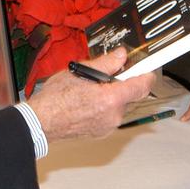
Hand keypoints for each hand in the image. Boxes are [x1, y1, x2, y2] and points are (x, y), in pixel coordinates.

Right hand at [27, 49, 155, 141]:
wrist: (41, 122)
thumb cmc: (55, 99)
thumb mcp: (81, 71)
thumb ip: (106, 64)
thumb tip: (121, 56)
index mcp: (110, 99)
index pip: (141, 86)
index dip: (147, 75)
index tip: (147, 69)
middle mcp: (113, 115)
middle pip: (131, 96)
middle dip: (123, 84)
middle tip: (109, 74)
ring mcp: (108, 126)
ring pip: (120, 105)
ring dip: (113, 96)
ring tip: (92, 88)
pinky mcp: (102, 132)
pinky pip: (111, 115)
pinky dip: (106, 106)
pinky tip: (89, 101)